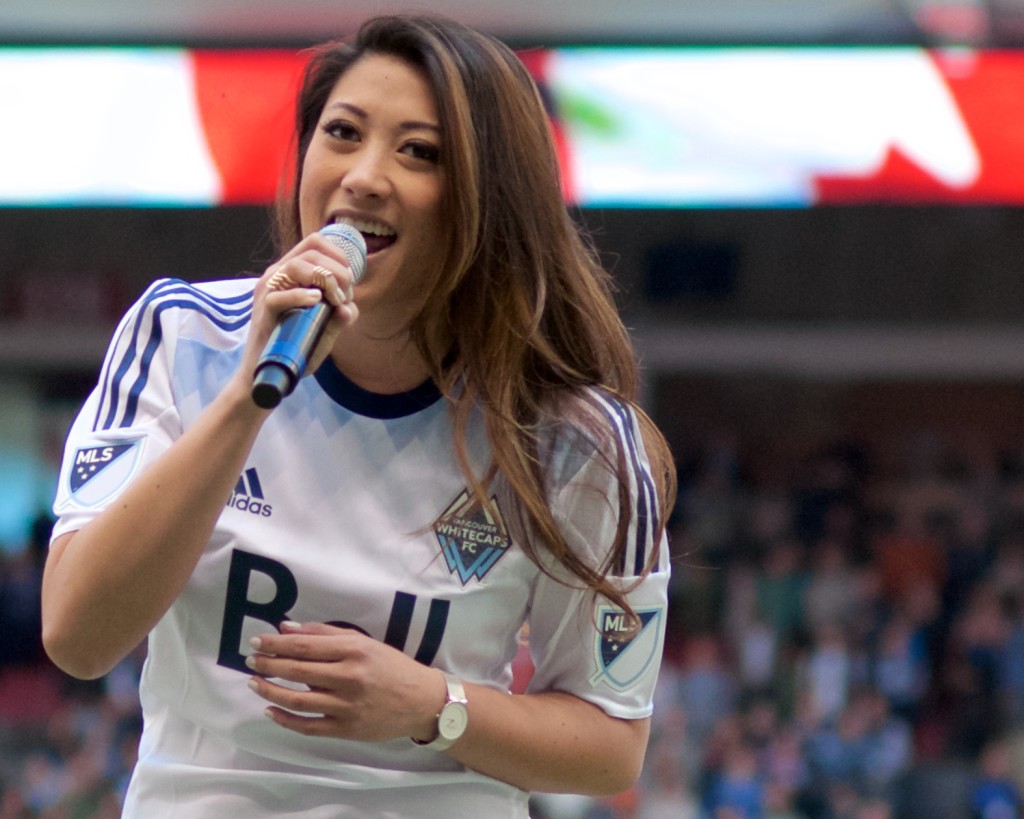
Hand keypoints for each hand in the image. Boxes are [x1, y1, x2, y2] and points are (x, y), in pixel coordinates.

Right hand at [239, 233, 360, 388]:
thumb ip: (340, 316)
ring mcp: (268, 289)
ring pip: (297, 266)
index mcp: (291, 271)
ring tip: (334, 302)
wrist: (269, 369)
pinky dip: (302, 296)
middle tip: (344, 298)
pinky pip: (280, 296)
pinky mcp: (263, 310)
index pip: (315, 243)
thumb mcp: (326, 328)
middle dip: (338, 272)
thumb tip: (349, 308)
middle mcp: (278, 274)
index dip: (340, 256)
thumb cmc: (296, 344)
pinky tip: (316, 302)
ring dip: (325, 280)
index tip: (349, 283)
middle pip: (312, 251)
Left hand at [245, 621, 446, 741]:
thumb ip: (326, 634)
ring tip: (254, 682)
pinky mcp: (345, 729)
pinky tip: (270, 710)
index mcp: (354, 650)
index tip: (257, 641)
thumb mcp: (365, 643)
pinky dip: (284, 719)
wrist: (422, 701)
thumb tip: (288, 628)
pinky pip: (307, 726)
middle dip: (268, 664)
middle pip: (297, 671)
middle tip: (251, 660)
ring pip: (297, 699)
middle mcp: (349, 677)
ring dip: (270, 690)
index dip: (276, 644)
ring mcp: (346, 705)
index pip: (305, 646)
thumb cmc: (392, 667)